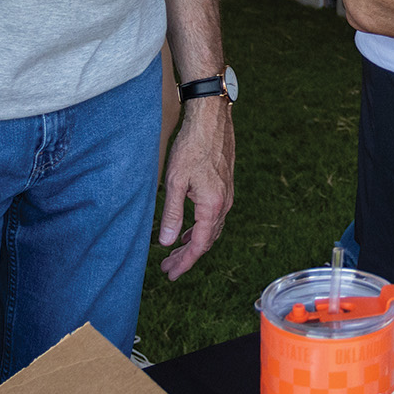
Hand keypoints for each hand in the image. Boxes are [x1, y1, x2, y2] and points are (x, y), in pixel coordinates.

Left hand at [157, 94, 232, 279]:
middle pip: (207, 240)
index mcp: (212, 205)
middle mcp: (224, 203)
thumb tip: (167, 242)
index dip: (185, 262)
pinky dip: (201, 228)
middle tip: (167, 267)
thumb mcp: (175, 182)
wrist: (211, 119)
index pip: (200, 245)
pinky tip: (190, 229)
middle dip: (187, 256)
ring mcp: (227, 195)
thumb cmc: (191, 147)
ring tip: (175, 252)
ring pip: (212, 229)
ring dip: (194, 242)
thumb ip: (172, 214)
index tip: (171, 273)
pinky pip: (214, 216)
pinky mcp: (225, 186)